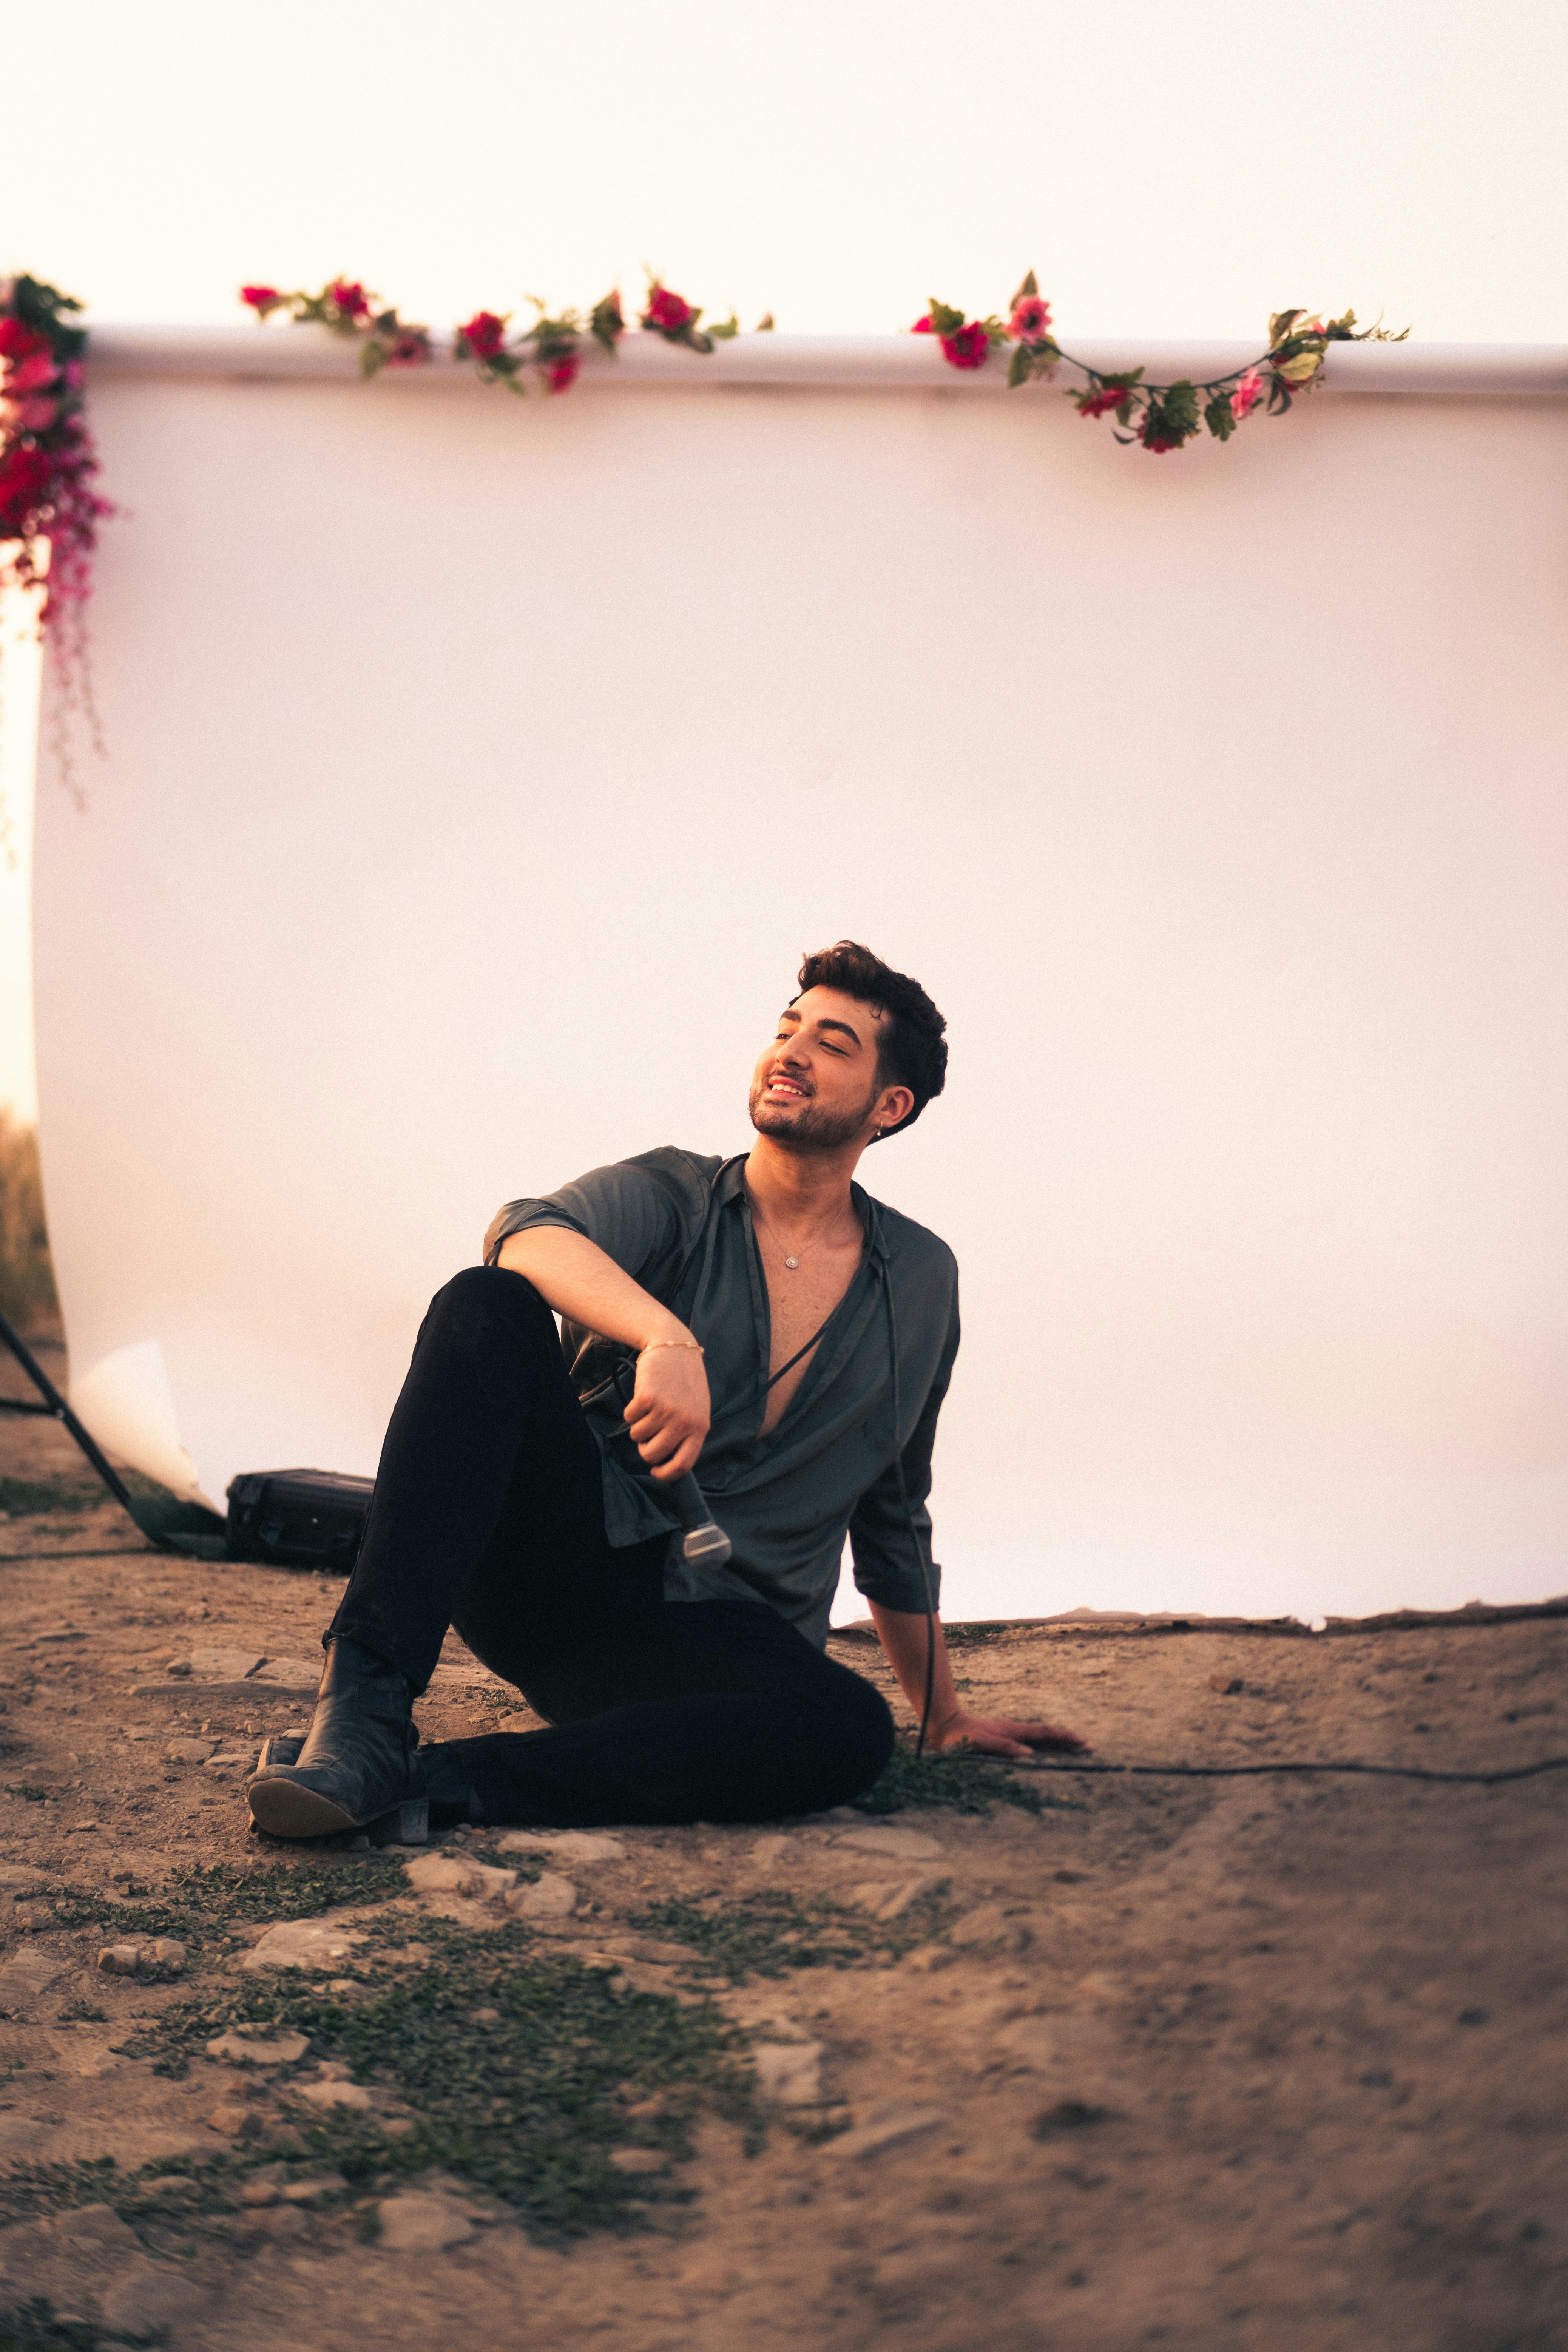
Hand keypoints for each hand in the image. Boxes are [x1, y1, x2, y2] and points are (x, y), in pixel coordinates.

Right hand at [623, 1341, 710, 1481]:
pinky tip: (643, 1397)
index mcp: (700, 1427)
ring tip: (649, 1408)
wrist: (675, 1347)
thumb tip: (670, 1461)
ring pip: (637, 1436)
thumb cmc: (685, 1382)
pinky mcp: (647, 1398)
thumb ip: (688, 1433)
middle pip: (653, 1454)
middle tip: (647, 1436)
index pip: (683, 1465)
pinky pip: (629, 1418)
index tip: (656, 1471)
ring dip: (638, 1426)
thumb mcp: (697, 1409)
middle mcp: (684, 1421)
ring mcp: (665, 1410)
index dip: (665, 1474)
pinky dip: (631, 1411)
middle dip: (645, 1449)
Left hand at [927, 1708, 1091, 1760]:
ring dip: (1058, 1744)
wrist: (943, 1726)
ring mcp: (1010, 1734)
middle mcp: (1015, 1731)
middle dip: (1069, 1740)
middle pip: (1048, 1734)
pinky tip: (1047, 1755)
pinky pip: (1029, 1743)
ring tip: (1076, 1751)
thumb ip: (1003, 1747)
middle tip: (1090, 1747)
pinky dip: (1043, 1747)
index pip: (1045, 1733)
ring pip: (1040, 1738)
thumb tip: (1029, 1754)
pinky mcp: (1003, 1739)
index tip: (1083, 1743)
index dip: (1065, 1738)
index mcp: (1012, 1731)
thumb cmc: (960, 1738)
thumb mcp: (980, 1743)